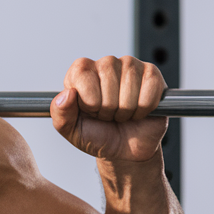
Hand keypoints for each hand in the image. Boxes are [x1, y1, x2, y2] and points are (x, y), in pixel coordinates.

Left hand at [50, 55, 166, 161]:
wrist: (124, 150)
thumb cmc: (96, 135)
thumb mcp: (71, 129)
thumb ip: (60, 113)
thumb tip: (66, 94)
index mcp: (80, 72)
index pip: (83, 76)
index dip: (89, 101)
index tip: (90, 111)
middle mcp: (105, 63)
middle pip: (108, 80)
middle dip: (108, 108)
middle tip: (107, 115)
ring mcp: (130, 66)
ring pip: (129, 87)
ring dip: (126, 110)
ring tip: (121, 114)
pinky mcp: (152, 74)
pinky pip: (150, 89)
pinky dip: (143, 108)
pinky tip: (138, 111)